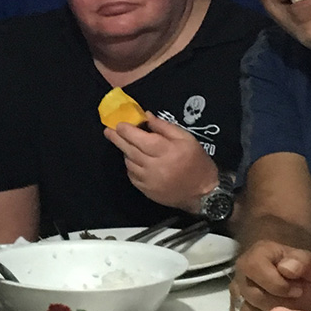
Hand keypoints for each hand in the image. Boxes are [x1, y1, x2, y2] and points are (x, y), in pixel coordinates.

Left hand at [104, 116, 219, 211]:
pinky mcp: (147, 191)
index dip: (126, 130)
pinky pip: (132, 176)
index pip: (139, 138)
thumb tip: (146, 116)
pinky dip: (130, 166)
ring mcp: (149, 180)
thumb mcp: (187, 138)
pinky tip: (133, 161)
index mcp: (165, 150)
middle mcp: (154, 165)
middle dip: (117, 138)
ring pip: (129, 163)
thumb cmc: (197, 162)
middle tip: (108, 131)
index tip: (118, 124)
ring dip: (125, 152)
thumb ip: (165, 127)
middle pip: (130, 149)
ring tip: (124, 144)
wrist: (203, 193)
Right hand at [230, 240, 310, 310]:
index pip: (254, 268)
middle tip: (296, 303)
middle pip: (252, 294)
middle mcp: (241, 273)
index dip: (277, 283)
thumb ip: (302, 262)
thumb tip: (286, 268)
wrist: (309, 292)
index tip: (298, 291)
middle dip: (278, 303)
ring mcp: (237, 294)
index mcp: (257, 255)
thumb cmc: (309, 277)